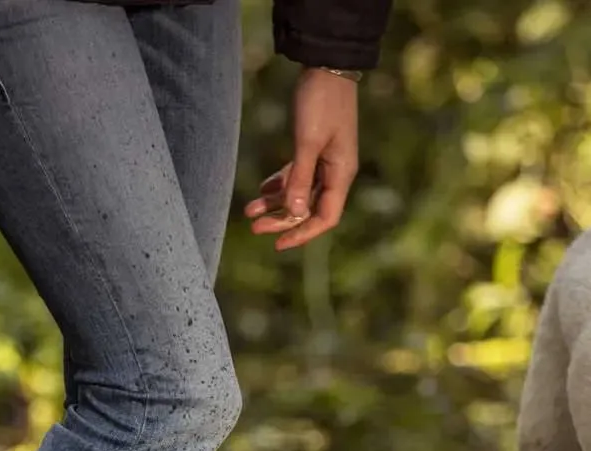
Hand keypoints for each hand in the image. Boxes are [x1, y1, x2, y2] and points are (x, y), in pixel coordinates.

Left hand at [244, 68, 358, 250]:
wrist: (325, 65)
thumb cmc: (321, 102)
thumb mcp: (307, 142)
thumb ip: (300, 178)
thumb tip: (295, 213)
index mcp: (341, 174)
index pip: (325, 217)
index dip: (302, 233)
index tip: (278, 244)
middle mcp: (335, 172)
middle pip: (308, 209)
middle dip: (281, 221)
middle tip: (254, 228)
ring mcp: (324, 161)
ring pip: (299, 193)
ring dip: (275, 204)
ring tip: (250, 211)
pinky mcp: (312, 148)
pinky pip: (295, 176)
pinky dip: (279, 185)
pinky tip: (261, 191)